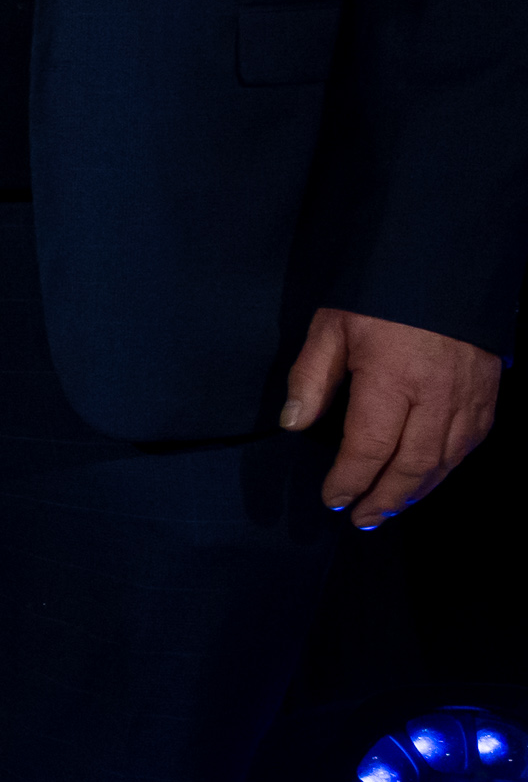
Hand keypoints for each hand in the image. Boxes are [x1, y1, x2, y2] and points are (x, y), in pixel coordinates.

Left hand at [283, 307, 504, 527]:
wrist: (446, 261)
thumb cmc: (380, 293)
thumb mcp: (331, 327)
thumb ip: (311, 378)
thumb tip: (293, 425)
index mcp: (393, 380)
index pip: (369, 448)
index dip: (349, 480)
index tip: (332, 499)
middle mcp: (436, 396)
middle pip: (413, 465)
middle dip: (385, 498)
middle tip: (362, 519)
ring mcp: (469, 396)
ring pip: (446, 460)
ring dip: (417, 491)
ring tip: (389, 508)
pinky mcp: (488, 392)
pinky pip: (469, 442)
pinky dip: (446, 467)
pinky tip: (427, 477)